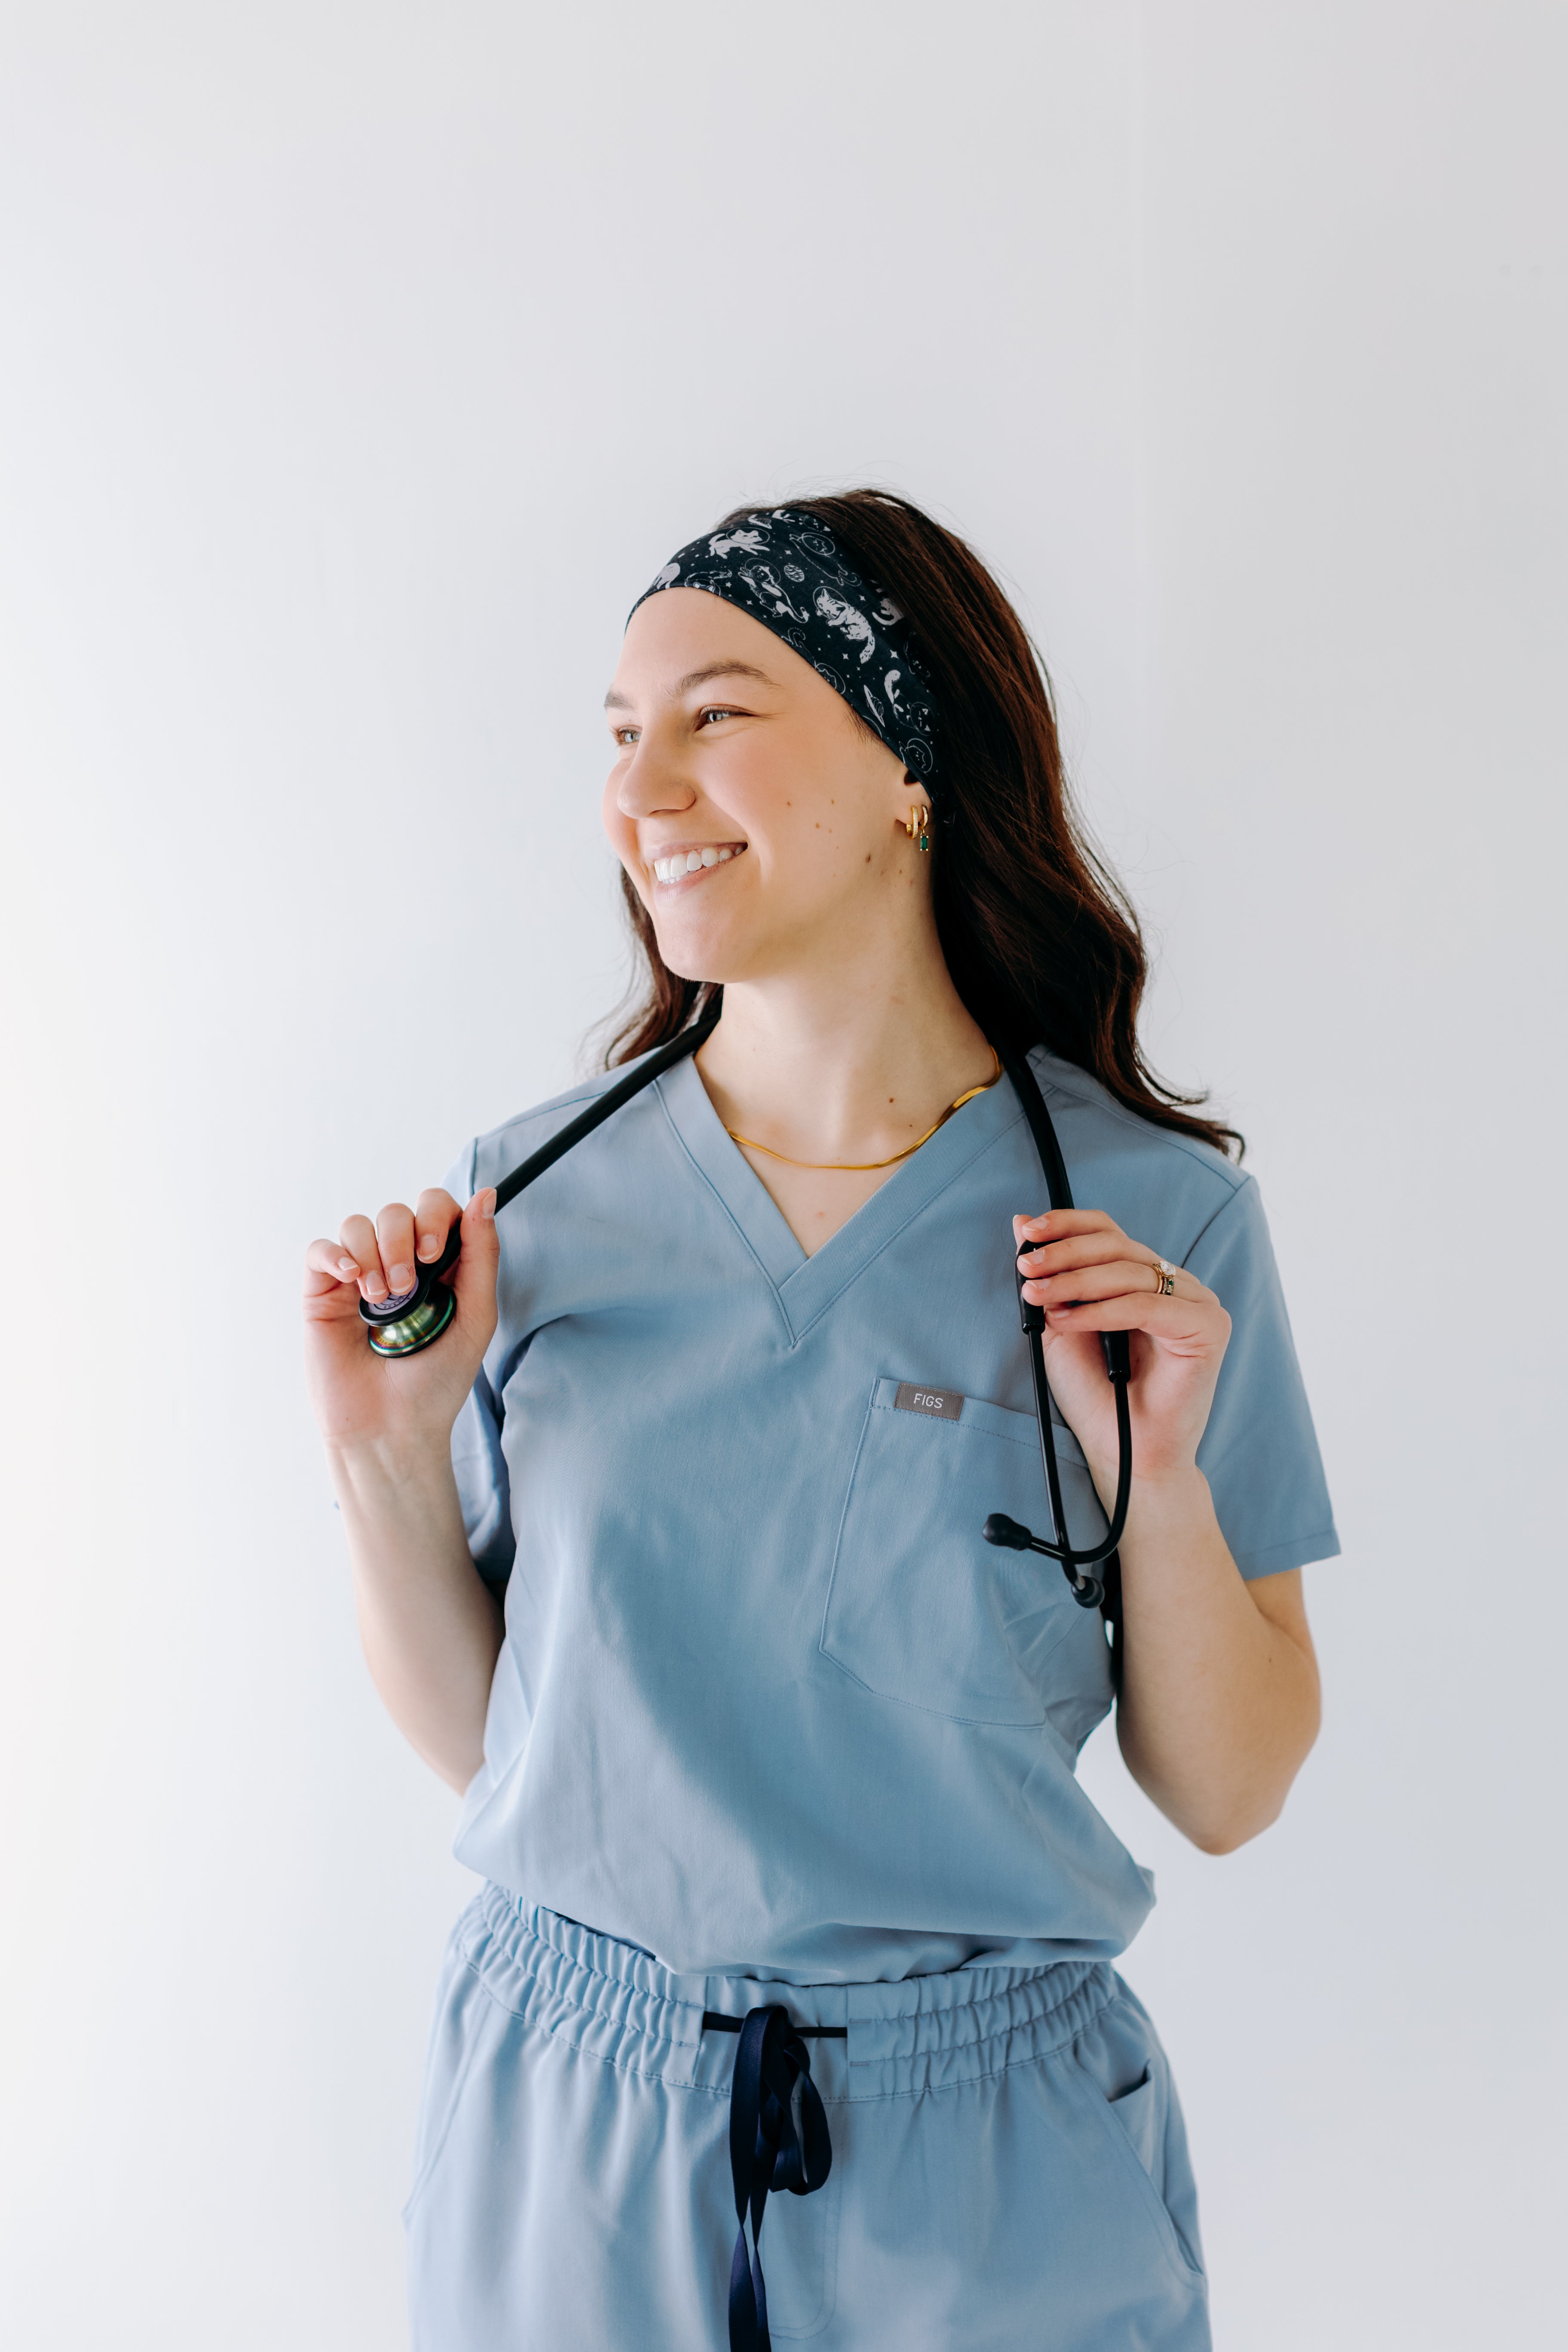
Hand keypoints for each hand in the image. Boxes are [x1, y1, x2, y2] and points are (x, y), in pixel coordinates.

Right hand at [303, 1187, 499, 1457]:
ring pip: (358, 1225)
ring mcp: (359, 1278)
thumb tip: (486, 1194)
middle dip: (402, 1240)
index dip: (434, 1216)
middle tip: (406, 1288)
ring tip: (381, 1300)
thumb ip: (482, 1255)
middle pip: (396, 1211)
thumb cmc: (437, 1381)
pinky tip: (352, 1281)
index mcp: (438, 1266)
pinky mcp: (323, 1295)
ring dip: (372, 1255)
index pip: (435, 1208)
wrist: (392, 1429)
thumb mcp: (475, 1316)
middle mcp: (398, 1265)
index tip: (433, 1253)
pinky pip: (320, 1250)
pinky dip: (335, 1255)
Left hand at [1013, 1210, 1229, 1490]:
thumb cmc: (1095, 1394)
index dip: (1068, 1225)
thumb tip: (1020, 1222)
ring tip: (1038, 1297)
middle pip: (1118, 1247)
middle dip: (1065, 1254)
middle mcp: (1177, 1285)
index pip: (1110, 1233)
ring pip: (1130, 1273)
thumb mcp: (1059, 1324)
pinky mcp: (1208, 1329)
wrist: (1121, 1451)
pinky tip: (1068, 1321)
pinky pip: (1148, 1306)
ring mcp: (1197, 1304)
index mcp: (1147, 1279)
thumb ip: (1047, 1275)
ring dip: (1075, 1282)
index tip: (1028, 1232)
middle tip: (1026, 1269)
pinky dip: (1103, 1311)